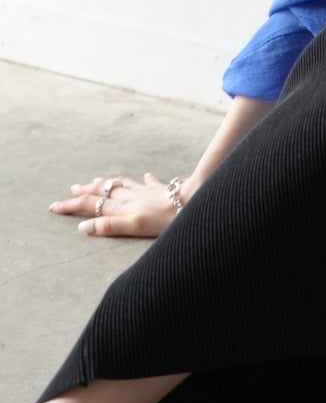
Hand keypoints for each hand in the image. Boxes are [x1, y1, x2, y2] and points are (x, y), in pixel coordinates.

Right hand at [49, 172, 187, 239]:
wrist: (194, 201)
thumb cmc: (165, 218)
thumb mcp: (134, 226)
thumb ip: (109, 226)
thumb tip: (83, 226)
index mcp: (122, 206)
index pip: (91, 204)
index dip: (71, 206)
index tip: (54, 206)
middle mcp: (132, 197)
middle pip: (104, 191)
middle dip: (86, 191)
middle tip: (71, 189)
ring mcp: (147, 192)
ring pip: (123, 185)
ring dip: (108, 183)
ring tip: (97, 179)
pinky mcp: (165, 190)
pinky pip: (151, 183)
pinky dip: (144, 180)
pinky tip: (146, 176)